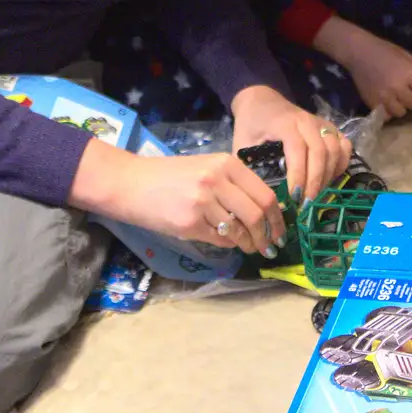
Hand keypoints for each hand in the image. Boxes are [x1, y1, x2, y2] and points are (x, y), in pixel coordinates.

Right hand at [69, 141, 284, 254]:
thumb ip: (233, 184)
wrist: (131, 183)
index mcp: (226, 163)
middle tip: (269, 247)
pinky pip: (220, 239)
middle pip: (257, 214)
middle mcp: (217, 180)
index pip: (265, 194)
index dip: (277, 218)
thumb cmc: (171, 177)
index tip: (280, 232)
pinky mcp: (189, 223)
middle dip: (267, 236)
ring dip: (248, 244)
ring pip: (239, 230)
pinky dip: (228, 244)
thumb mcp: (206, 168)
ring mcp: (203, 202)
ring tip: (250, 248)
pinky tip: (227, 243)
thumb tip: (264, 212)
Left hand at [230, 85, 352, 203]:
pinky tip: (328, 179)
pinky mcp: (329, 127)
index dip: (299, 175)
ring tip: (315, 195)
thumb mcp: (242, 143)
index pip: (298, 149)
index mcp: (284, 123)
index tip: (294, 197)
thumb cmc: (250, 124)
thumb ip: (249, 167)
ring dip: (328, 176)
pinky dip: (340, 164)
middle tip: (305, 204)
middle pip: (320, 152)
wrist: (259, 99)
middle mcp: (306, 120)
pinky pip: (344, 146)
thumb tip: (259, 197)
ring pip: (335, 150)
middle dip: (315, 181)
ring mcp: (320, 122)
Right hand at [319, 17, 411, 119]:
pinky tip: (385, 102)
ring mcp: (384, 96)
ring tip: (395, 97)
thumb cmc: (384, 51)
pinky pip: (387, 115)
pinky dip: (388, 111)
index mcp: (410, 74)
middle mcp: (398, 87)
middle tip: (406, 92)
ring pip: (401, 112)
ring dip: (401, 107)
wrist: (358, 52)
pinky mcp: (372, 102)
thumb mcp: (406, 55)